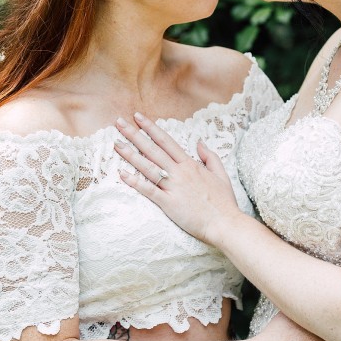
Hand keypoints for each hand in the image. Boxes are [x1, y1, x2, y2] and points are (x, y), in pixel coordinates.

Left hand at [114, 114, 240, 243]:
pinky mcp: (169, 203)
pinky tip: (122, 174)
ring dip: (130, 155)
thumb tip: (199, 142)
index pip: (166, 141)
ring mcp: (173, 187)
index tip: (138, 117)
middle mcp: (179, 172)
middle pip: (153, 149)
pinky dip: (135, 182)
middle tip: (119, 123)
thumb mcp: (221, 174)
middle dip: (134, 135)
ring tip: (116, 143)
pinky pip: (149, 190)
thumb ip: (209, 156)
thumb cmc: (223, 201)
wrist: (225, 223)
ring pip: (148, 167)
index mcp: (190, 164)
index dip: (151, 128)